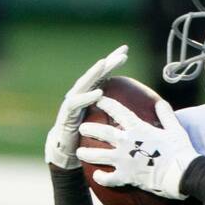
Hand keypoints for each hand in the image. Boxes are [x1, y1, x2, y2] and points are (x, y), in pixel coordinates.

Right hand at [44, 44, 128, 169]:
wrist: (65, 151)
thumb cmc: (86, 138)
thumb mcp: (104, 125)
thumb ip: (114, 115)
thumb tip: (139, 116)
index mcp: (89, 95)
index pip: (103, 75)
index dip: (112, 63)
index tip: (126, 53)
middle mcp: (80, 95)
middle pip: (95, 75)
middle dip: (108, 62)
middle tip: (122, 53)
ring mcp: (72, 102)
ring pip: (84, 83)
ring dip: (95, 73)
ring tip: (105, 63)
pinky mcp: (66, 114)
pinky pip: (76, 103)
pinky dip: (87, 97)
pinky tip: (98, 93)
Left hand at [77, 98, 198, 199]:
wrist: (183, 174)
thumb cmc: (181, 151)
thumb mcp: (175, 128)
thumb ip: (165, 114)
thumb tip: (160, 103)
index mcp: (138, 128)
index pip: (118, 111)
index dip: (106, 103)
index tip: (97, 99)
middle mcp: (127, 142)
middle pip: (101, 132)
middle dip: (89, 129)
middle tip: (81, 128)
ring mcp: (124, 160)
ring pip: (98, 156)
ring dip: (87, 154)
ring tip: (79, 153)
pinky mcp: (126, 177)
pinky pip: (108, 179)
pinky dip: (101, 178)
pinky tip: (96, 177)